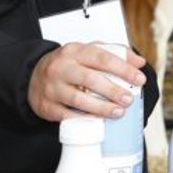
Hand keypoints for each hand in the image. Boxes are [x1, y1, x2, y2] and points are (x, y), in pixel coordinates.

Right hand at [27, 42, 146, 122]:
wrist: (33, 76)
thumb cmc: (67, 64)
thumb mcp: (88, 51)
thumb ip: (114, 53)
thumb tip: (138, 62)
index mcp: (75, 51)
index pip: (102, 57)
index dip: (123, 69)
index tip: (139, 78)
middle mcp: (61, 68)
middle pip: (90, 79)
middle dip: (113, 91)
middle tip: (128, 99)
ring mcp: (52, 88)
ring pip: (78, 99)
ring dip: (101, 108)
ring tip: (118, 112)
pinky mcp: (46, 106)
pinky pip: (67, 116)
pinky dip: (84, 120)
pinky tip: (98, 121)